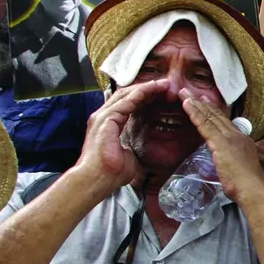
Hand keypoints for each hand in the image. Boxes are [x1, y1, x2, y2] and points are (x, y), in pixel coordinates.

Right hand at [75, 80, 169, 195]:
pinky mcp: (107, 118)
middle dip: (147, 88)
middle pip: (127, 95)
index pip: (127, 104)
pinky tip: (153, 89)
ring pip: (127, 94)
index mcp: (108, 124)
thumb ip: (131, 146)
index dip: (144, 97)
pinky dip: (141, 93)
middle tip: (165, 85)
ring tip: (163, 84)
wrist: (97, 179)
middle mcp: (104, 117)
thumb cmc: (111, 173)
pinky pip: (127, 101)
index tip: (161, 95)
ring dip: (146, 88)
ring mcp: (103, 116)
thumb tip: (137, 150)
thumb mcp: (128, 155)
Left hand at [180, 90, 263, 205]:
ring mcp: (229, 137)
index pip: (224, 121)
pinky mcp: (221, 142)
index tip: (203, 101)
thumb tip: (222, 159)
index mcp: (241, 139)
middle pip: (216, 115)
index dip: (213, 110)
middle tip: (189, 91)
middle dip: (202, 102)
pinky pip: (205, 125)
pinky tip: (187, 105)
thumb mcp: (239, 167)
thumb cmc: (246, 183)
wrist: (252, 188)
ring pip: (210, 117)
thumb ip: (230, 159)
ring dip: (196, 104)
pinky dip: (195, 114)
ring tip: (184, 93)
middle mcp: (236, 134)